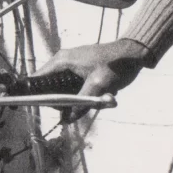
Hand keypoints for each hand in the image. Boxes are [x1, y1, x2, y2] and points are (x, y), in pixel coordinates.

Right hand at [34, 38, 149, 120]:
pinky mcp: (80, 69)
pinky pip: (75, 86)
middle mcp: (63, 61)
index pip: (38, 79)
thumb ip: (81, 102)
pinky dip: (85, 93)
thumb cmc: (115, 65)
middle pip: (51, 87)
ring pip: (64, 89)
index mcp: (61, 61)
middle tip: (84, 105)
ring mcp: (71, 65)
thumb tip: (67, 119)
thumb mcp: (98, 86)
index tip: (48, 108)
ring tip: (100, 97)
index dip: (38, 95)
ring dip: (79, 98)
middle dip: (66, 100)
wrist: (134, 54)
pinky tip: (101, 94)